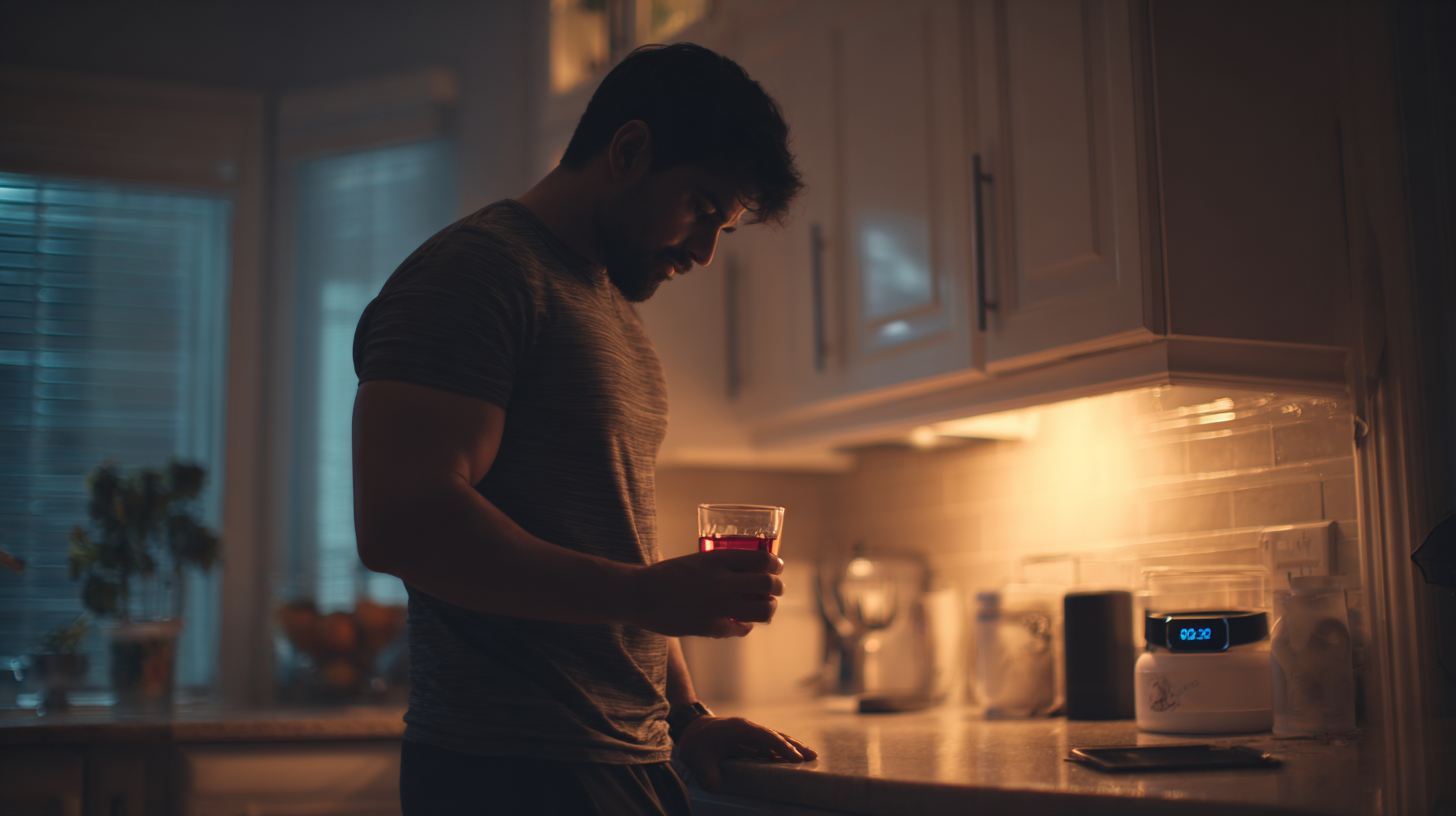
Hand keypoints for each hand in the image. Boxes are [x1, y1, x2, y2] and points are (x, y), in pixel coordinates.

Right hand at [627, 549, 782, 637]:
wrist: (640, 595)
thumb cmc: (666, 574)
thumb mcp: (696, 560)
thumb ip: (720, 564)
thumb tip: (746, 571)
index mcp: (717, 559)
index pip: (762, 559)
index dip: (775, 563)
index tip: (777, 566)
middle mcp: (722, 581)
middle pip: (768, 584)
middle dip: (778, 587)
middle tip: (776, 588)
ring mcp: (718, 606)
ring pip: (762, 610)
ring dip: (769, 608)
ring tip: (766, 607)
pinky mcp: (711, 627)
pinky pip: (741, 628)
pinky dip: (746, 626)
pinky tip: (743, 623)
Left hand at [675, 716, 817, 792]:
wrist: (691, 729)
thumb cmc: (695, 742)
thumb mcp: (696, 758)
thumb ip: (707, 774)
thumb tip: (717, 788)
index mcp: (739, 728)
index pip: (765, 736)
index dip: (780, 747)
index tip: (795, 758)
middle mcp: (748, 728)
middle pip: (776, 735)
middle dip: (794, 746)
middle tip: (813, 756)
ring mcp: (750, 734)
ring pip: (775, 739)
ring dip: (792, 747)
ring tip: (810, 756)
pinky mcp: (750, 741)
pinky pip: (770, 745)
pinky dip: (782, 751)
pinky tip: (792, 759)